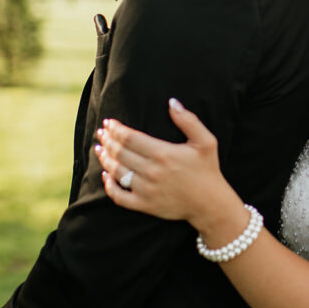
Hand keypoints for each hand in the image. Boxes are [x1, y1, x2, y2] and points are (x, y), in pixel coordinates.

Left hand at [95, 98, 232, 226]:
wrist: (210, 204)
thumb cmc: (207, 169)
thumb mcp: (205, 141)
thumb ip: (188, 120)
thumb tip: (172, 102)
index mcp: (163, 154)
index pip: (130, 138)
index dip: (116, 129)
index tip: (109, 122)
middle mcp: (152, 172)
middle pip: (120, 153)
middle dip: (107, 140)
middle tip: (101, 132)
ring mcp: (146, 190)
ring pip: (116, 172)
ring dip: (104, 158)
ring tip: (99, 148)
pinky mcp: (145, 205)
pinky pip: (119, 197)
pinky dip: (109, 186)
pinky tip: (106, 175)